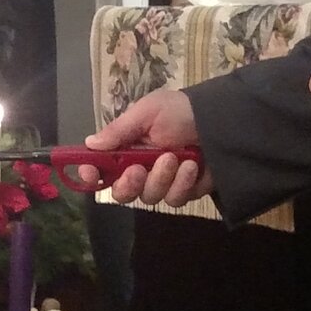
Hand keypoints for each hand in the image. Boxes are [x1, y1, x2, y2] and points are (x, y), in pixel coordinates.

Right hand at [80, 89, 210, 205]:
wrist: (220, 121)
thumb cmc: (180, 111)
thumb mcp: (148, 112)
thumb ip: (119, 130)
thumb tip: (89, 144)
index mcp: (127, 148)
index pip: (101, 168)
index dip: (92, 174)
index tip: (91, 174)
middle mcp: (140, 168)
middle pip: (122, 193)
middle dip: (129, 184)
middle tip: (139, 170)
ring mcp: (162, 182)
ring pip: (149, 197)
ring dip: (161, 178)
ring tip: (176, 157)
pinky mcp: (183, 191)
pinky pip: (174, 199)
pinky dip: (182, 183)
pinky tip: (192, 166)